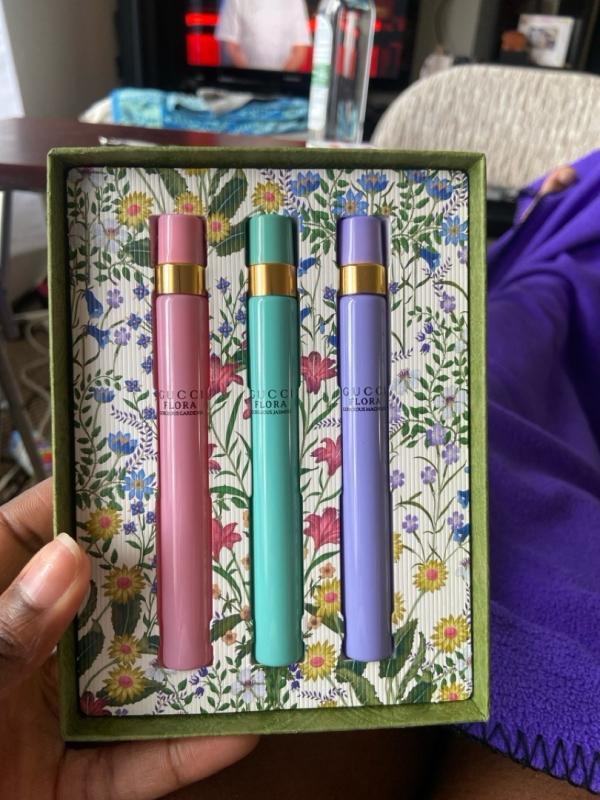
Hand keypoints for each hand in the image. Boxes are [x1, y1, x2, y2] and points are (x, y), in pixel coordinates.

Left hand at [0, 479, 255, 799]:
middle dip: (160, 576)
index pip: (27, 535)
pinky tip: (233, 731)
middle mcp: (21, 657)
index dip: (83, 498)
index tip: (146, 471)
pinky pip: (134, 765)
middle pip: (99, 602)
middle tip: (221, 545)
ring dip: (188, 664)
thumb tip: (68, 559)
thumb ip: (4, 634)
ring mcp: (49, 719)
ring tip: (247, 631)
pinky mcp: (73, 783)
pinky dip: (183, 753)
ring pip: (129, 681)